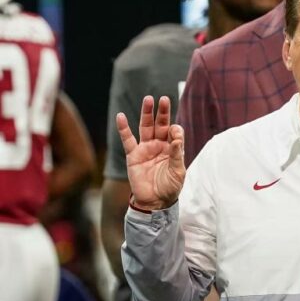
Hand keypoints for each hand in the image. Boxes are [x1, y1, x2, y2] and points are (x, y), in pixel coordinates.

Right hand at [117, 96, 185, 210]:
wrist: (155, 202)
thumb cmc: (170, 187)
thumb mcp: (178, 172)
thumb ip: (177, 154)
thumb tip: (177, 137)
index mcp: (173, 148)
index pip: (174, 132)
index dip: (176, 130)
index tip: (175, 132)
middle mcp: (159, 145)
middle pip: (161, 124)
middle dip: (162, 112)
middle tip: (164, 99)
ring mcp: (146, 149)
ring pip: (145, 127)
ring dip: (147, 114)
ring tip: (148, 99)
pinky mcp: (133, 155)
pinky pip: (127, 140)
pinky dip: (123, 128)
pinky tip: (121, 116)